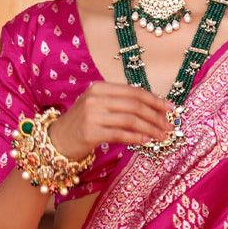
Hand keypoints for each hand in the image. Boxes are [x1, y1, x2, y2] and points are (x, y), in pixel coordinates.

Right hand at [48, 81, 173, 157]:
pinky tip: (147, 141)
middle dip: (156, 115)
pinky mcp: (91, 132)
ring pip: (130, 119)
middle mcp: (96, 98)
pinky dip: (137, 137)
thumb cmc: (82, 124)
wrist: (56, 140)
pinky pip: (121, 134)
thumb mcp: (98, 106)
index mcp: (100, 87)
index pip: (133, 91)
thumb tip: (153, 110)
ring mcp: (92, 115)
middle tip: (169, 126)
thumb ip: (120, 104)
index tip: (170, 109)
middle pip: (134, 105)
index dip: (155, 99)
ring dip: (150, 128)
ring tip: (162, 136)